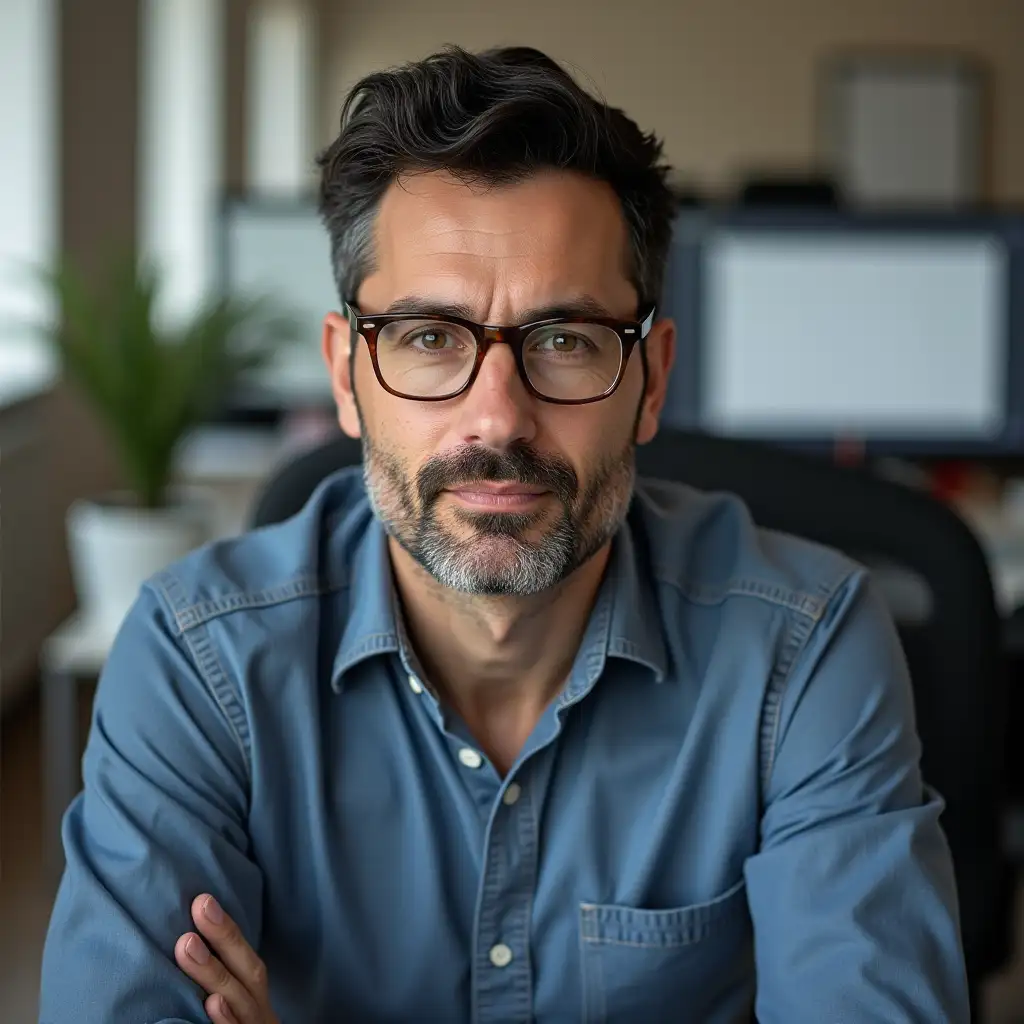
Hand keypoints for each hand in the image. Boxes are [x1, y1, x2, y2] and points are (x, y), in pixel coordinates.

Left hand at [174, 893, 279, 1023]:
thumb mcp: (235, 1006)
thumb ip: (220, 981)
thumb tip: (188, 941)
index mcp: (256, 1000)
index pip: (248, 962)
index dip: (229, 932)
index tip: (203, 899)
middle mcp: (260, 1013)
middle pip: (250, 974)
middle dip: (226, 939)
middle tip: (200, 906)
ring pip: (242, 1001)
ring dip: (215, 974)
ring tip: (188, 945)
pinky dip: (226, 1021)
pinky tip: (211, 1004)